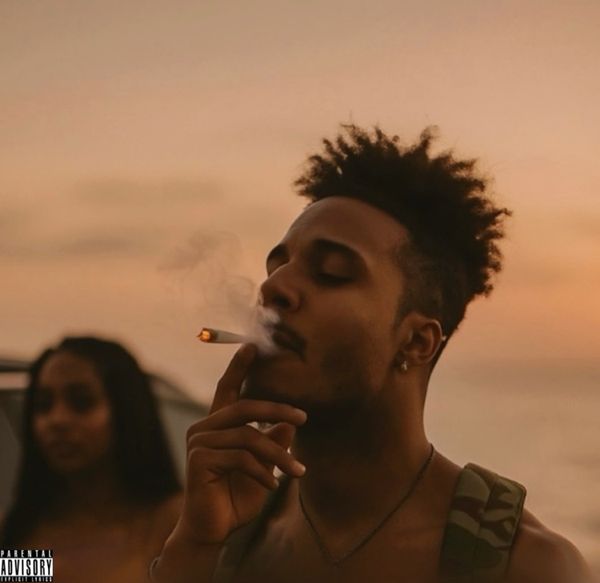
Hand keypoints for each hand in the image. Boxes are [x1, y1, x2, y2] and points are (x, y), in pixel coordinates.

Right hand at [177, 344, 306, 544]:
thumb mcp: (263, 468)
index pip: (227, 389)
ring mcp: (199, 443)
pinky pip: (241, 458)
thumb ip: (272, 444)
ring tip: (299, 472)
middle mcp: (204, 428)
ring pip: (248, 437)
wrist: (212, 531)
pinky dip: (262, 472)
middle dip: (277, 410)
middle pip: (244, 407)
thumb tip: (289, 426)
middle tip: (303, 419)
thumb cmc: (236, 496)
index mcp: (217, 425)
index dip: (238, 367)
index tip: (251, 346)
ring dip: (278, 456)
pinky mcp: (199, 460)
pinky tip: (272, 486)